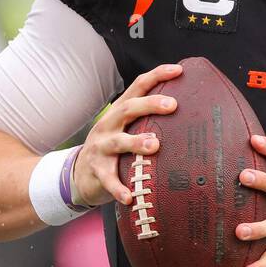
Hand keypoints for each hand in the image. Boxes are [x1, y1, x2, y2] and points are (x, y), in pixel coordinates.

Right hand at [72, 64, 181, 206]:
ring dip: (135, 142)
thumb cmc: (114, 147)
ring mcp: (101, 148)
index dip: (157, 75)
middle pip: (127, 109)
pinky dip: (118, 188)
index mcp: (120, 112)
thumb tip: (186, 108)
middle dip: (149, 105)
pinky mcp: (97, 171)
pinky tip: (129, 196)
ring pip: (117, 142)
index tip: (178, 70)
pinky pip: (108, 179)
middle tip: (172, 105)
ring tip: (154, 145)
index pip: (138, 87)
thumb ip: (148, 118)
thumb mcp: (127, 127)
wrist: (78, 173)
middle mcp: (108, 125)